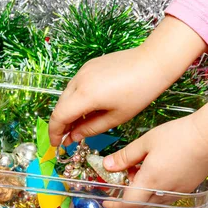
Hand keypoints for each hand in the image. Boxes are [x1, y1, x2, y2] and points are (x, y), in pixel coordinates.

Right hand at [49, 16, 207, 146]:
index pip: (59, 116)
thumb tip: (73, 137)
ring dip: (68, 110)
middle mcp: (79, 80)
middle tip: (68, 138)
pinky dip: (76, 98)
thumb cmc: (139, 92)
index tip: (56, 144)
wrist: (153, 62)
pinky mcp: (90, 65)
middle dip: (60, 123)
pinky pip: (76, 84)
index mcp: (85, 95)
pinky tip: (87, 107)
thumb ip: (91, 128)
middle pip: (60, 105)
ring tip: (78, 125)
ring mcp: (84, 70)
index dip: (54, 133)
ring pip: (67, 94)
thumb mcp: (116, 117)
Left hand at [103, 93, 207, 207]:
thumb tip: (107, 165)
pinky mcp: (189, 187)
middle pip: (141, 202)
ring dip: (145, 187)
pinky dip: (159, 184)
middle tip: (129, 171)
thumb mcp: (146, 142)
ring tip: (147, 163)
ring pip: (155, 197)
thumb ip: (125, 156)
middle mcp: (164, 192)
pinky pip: (168, 192)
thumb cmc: (178, 135)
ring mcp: (178, 191)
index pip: (128, 205)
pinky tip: (163, 165)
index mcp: (150, 181)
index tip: (107, 202)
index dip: (115, 207)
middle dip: (131, 191)